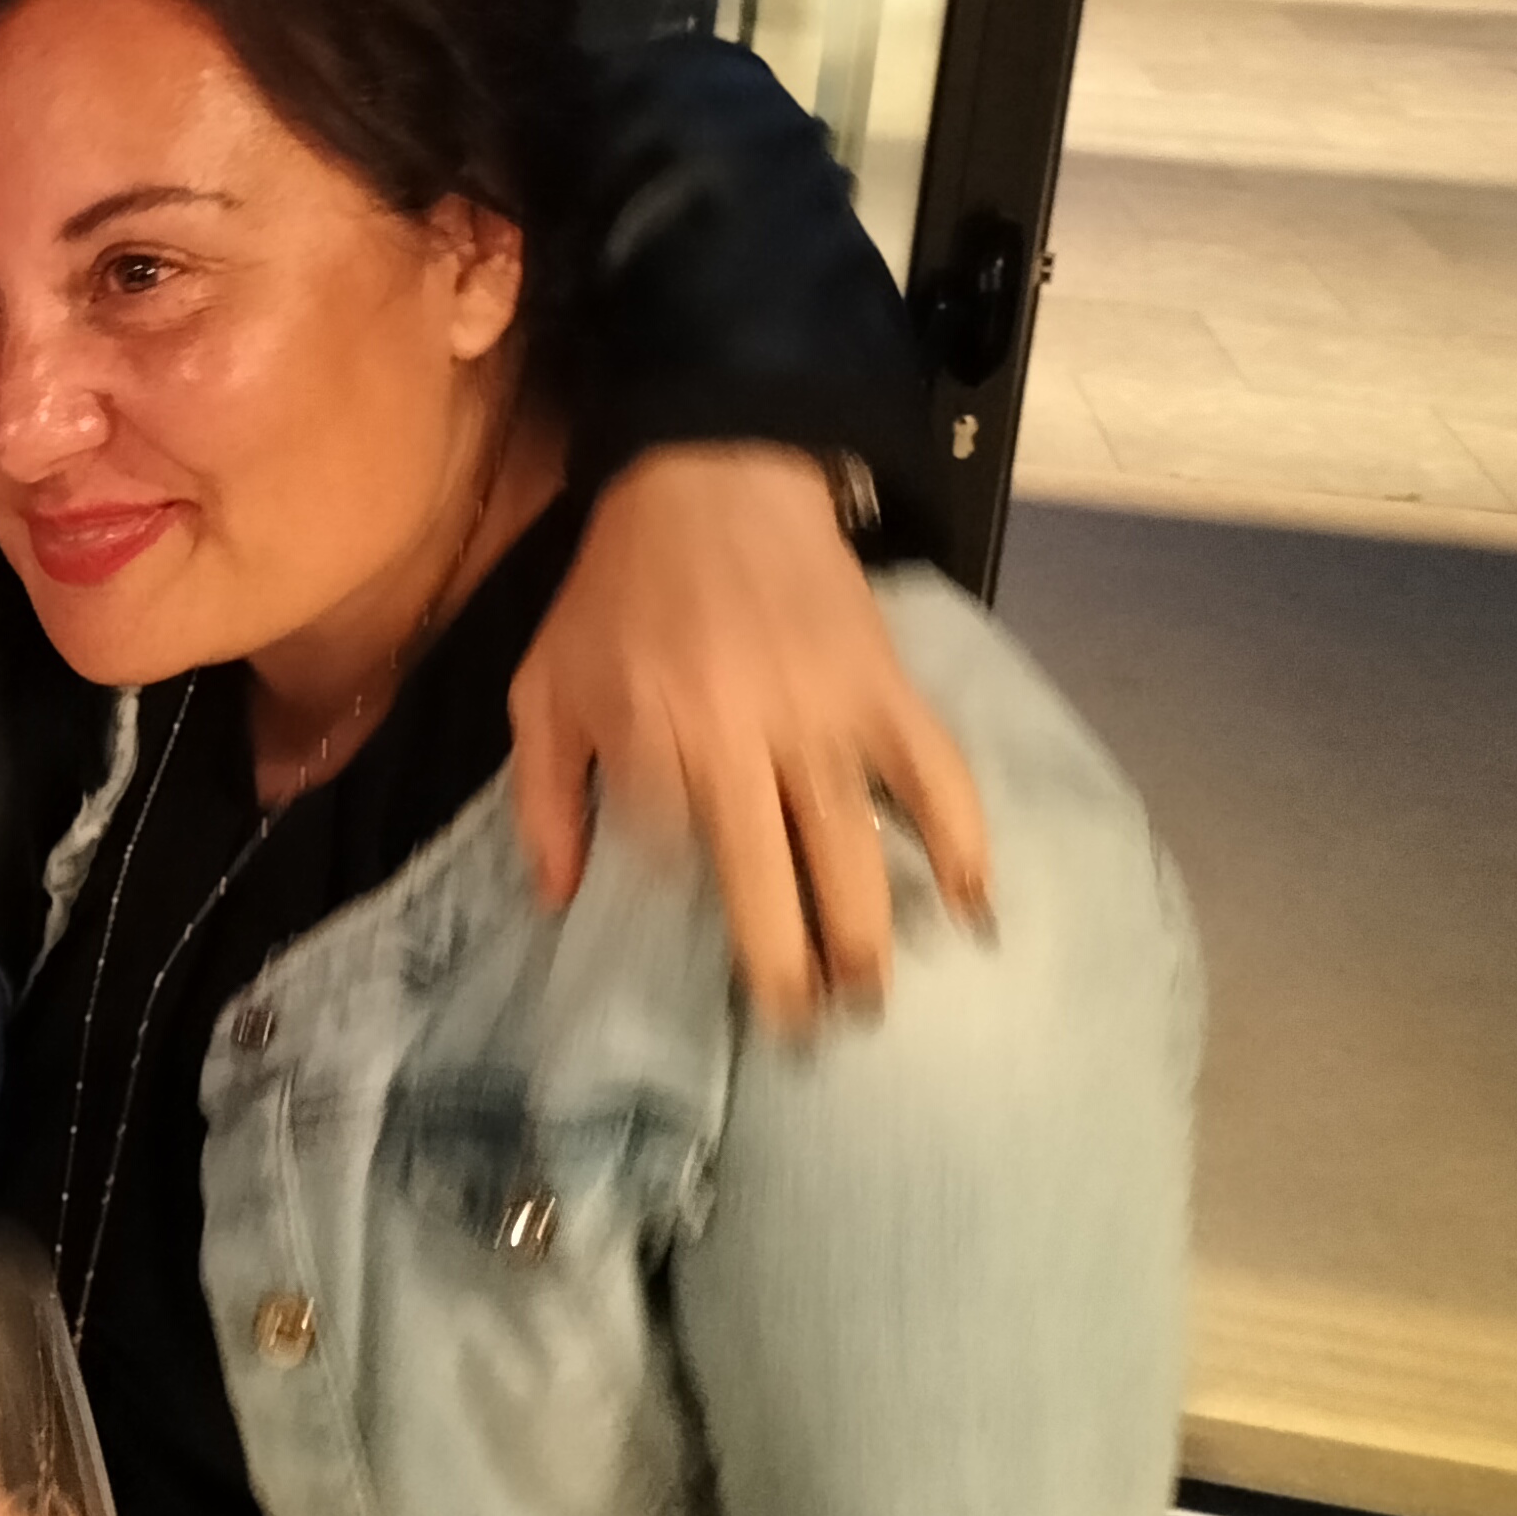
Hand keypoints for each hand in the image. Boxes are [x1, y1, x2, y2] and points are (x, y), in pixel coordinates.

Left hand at [511, 443, 988, 1027]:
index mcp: (649, 739)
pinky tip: (976, 909)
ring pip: (853, 851)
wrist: (710, 479)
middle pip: (768, 881)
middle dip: (785, 972)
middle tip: (799, 1036)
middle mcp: (739, 738)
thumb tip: (559, 901)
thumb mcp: (543, 686)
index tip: (699, 980)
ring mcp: (823, 716)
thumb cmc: (616, 594)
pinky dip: (965, 845)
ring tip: (869, 1005)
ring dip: (866, 938)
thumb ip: (540, 796)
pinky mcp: (886, 690)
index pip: (671, 867)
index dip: (687, 930)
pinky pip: (937, 779)